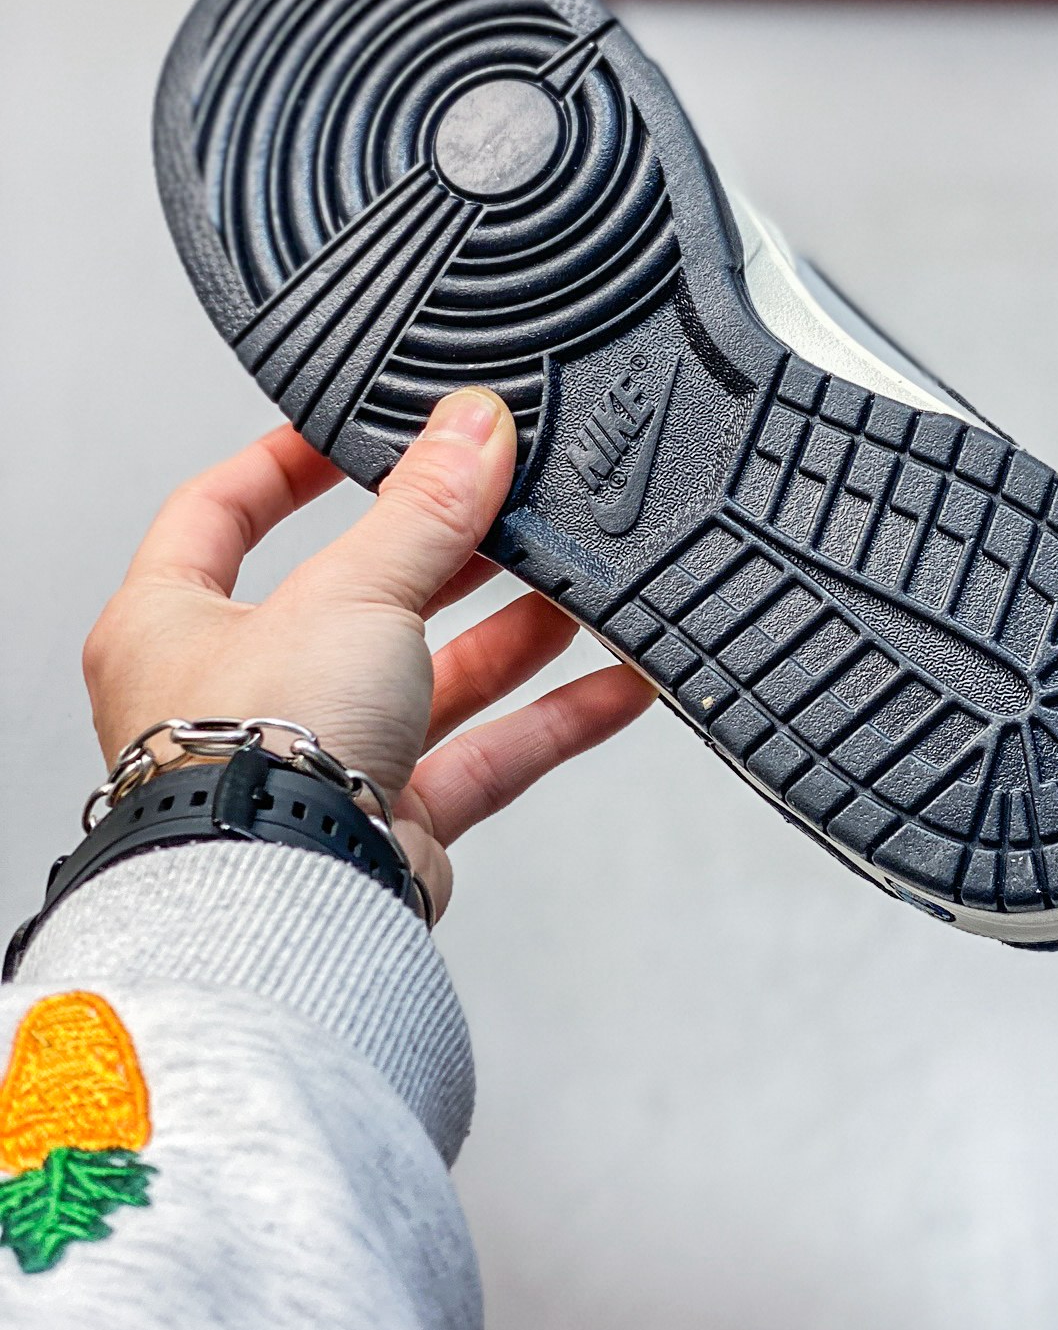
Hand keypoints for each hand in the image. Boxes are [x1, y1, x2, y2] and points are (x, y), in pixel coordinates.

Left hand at [81, 389, 655, 917]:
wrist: (286, 901)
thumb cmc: (251, 755)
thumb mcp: (350, 588)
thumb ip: (424, 508)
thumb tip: (470, 428)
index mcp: (173, 623)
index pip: (217, 513)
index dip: (284, 465)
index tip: (352, 434)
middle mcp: (237, 695)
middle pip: (351, 596)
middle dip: (439, 553)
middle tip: (501, 506)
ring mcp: (314, 762)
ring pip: (426, 677)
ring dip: (508, 632)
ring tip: (574, 583)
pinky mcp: (386, 823)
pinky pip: (481, 756)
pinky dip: (549, 720)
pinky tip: (613, 684)